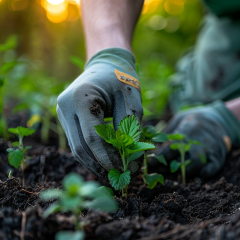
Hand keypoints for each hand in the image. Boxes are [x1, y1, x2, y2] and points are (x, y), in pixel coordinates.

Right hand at [57, 48, 142, 179]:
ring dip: (93, 163)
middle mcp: (65, 106)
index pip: (93, 137)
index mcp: (81, 97)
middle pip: (81, 146)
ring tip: (110, 175)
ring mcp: (62, 113)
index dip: (107, 158)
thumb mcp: (131, 100)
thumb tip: (130, 160)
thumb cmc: (121, 79)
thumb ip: (129, 129)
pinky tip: (102, 162)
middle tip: (117, 178)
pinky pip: (77, 141)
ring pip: (76, 147)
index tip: (122, 171)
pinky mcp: (66, 118)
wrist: (105, 65)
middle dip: (100, 165)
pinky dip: (90, 154)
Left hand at [150, 102, 234, 178]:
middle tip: (157, 169)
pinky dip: (202, 174)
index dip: (159, 156)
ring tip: (173, 172)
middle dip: (167, 167)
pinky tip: (194, 173)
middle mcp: (199, 140)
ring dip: (183, 171)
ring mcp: (210, 149)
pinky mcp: (218, 157)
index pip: (171, 146)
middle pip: (182, 158)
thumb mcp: (179, 119)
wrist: (220, 118)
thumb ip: (167, 131)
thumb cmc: (194, 118)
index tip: (149, 163)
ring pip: (196, 165)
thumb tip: (151, 142)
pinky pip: (211, 169)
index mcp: (188, 129)